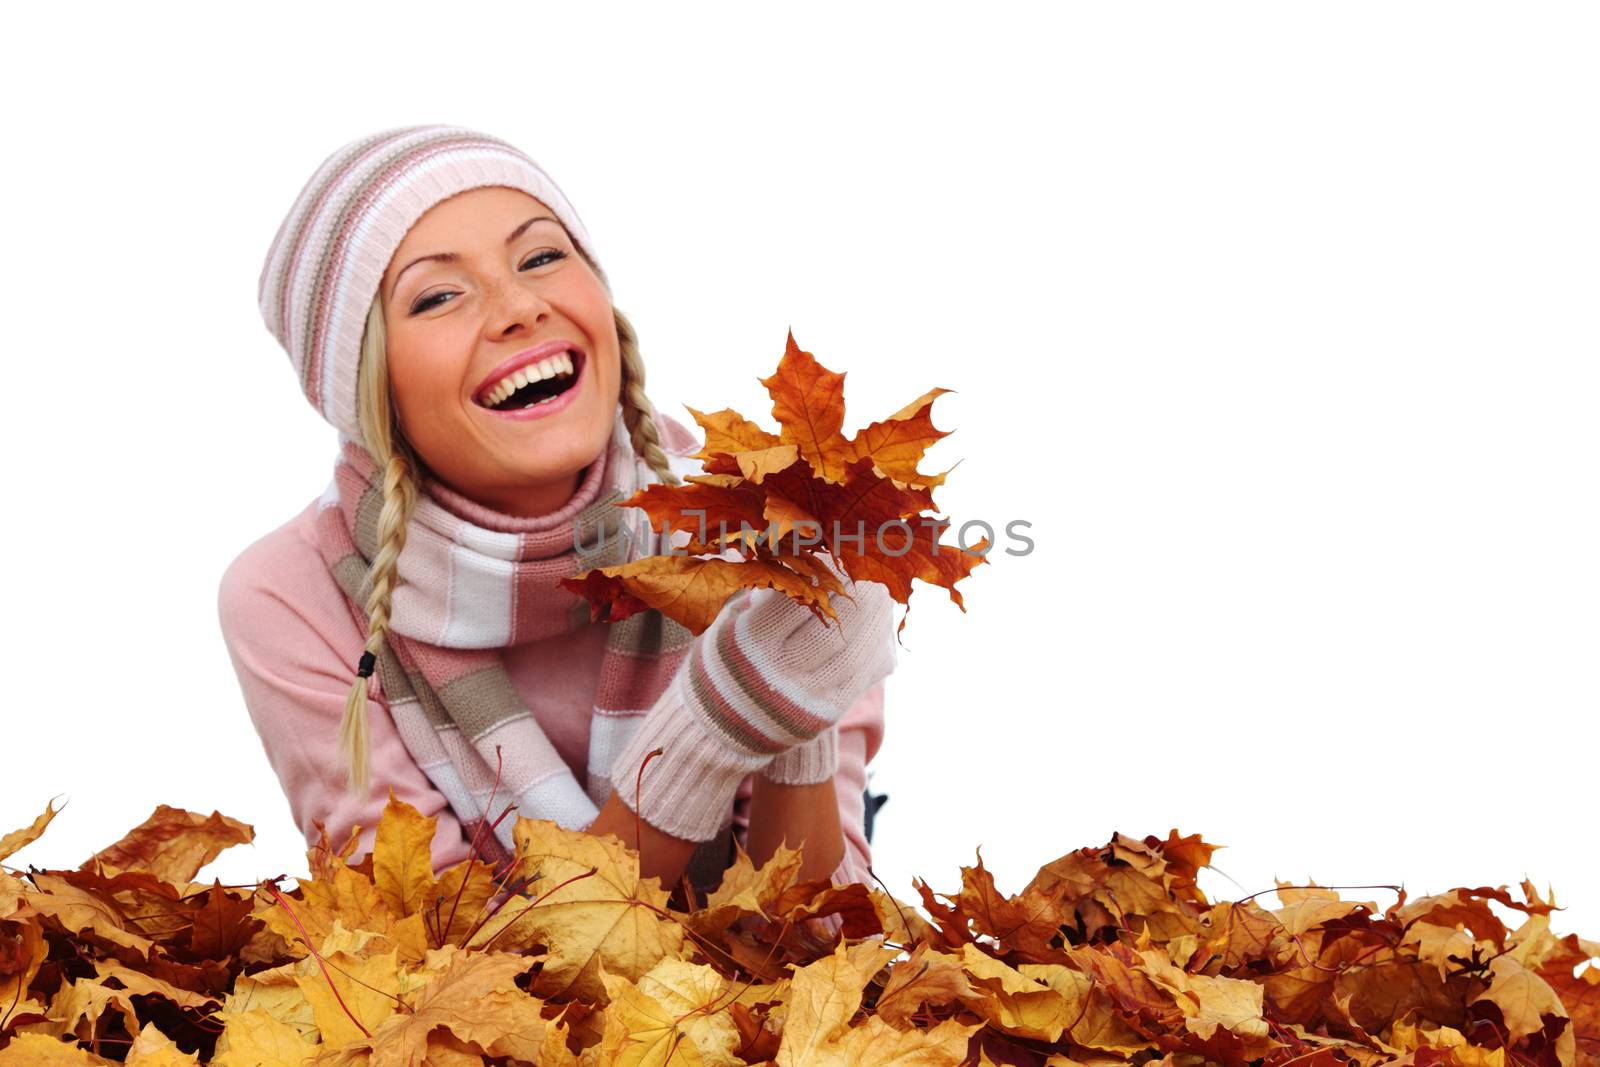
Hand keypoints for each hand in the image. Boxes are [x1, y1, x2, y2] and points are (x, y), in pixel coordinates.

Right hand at [607, 557, 897, 840]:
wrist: (717, 730)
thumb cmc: (724, 661)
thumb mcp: (729, 621)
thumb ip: (766, 591)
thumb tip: (804, 551)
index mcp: (750, 641)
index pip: (800, 597)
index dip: (825, 570)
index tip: (836, 551)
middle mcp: (780, 672)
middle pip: (835, 622)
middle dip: (858, 589)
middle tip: (868, 564)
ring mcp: (807, 697)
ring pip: (858, 648)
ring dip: (876, 613)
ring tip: (879, 587)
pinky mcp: (828, 713)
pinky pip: (866, 673)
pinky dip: (879, 642)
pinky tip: (880, 620)